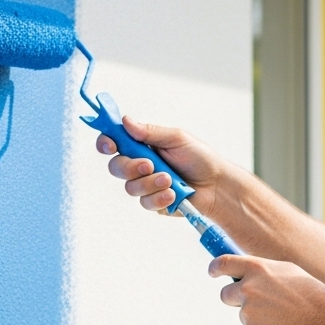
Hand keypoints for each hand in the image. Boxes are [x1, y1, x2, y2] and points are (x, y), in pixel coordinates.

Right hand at [96, 119, 224, 215]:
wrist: (217, 185)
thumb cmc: (201, 159)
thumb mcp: (177, 139)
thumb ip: (150, 132)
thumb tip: (125, 121)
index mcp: (144, 146)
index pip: (116, 143)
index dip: (106, 143)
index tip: (110, 145)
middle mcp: (141, 166)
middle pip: (116, 167)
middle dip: (130, 167)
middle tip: (149, 165)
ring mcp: (147, 185)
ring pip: (130, 187)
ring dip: (150, 183)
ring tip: (170, 179)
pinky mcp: (154, 202)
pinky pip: (145, 202)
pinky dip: (159, 197)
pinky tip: (173, 193)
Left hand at [210, 254, 324, 324]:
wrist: (320, 321)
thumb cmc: (309, 294)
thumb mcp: (287, 271)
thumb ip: (264, 272)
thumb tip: (249, 273)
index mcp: (257, 269)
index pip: (224, 263)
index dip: (215, 268)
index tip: (213, 271)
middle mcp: (248, 288)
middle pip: (225, 293)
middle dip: (233, 298)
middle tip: (251, 301)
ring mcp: (248, 310)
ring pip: (242, 312)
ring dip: (255, 314)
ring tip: (280, 314)